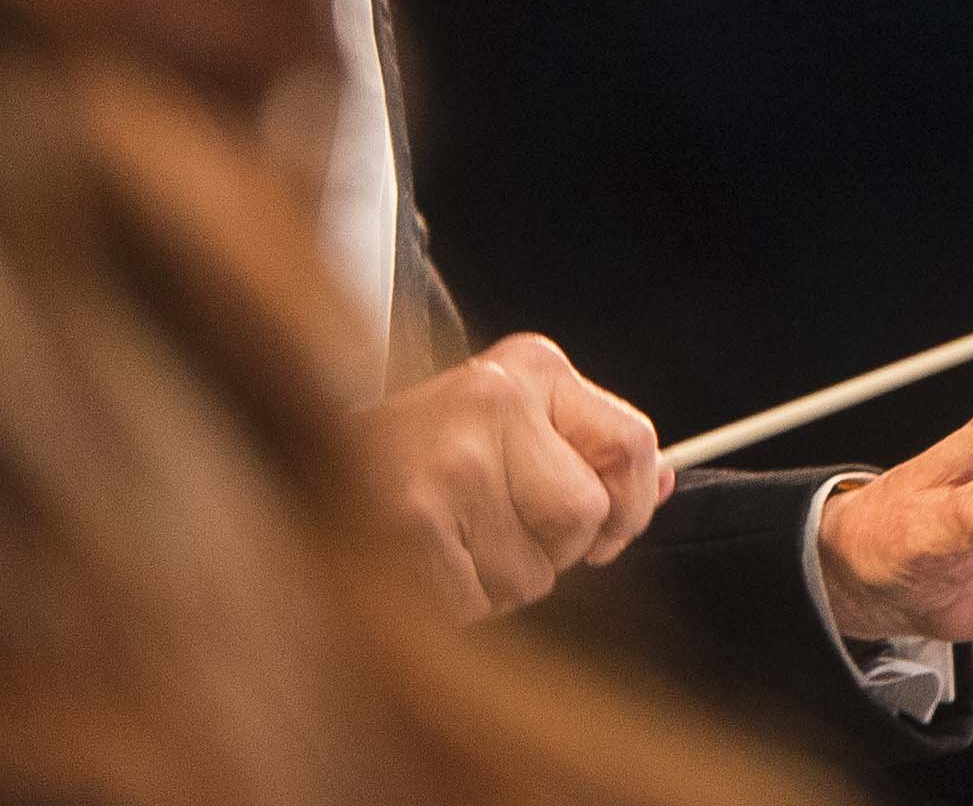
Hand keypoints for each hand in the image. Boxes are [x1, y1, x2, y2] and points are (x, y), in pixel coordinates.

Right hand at [360, 331, 669, 619]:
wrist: (302, 453)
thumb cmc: (421, 448)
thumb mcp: (511, 419)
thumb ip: (588, 448)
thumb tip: (670, 481)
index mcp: (531, 368)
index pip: (633, 443)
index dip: (632, 504)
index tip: (608, 531)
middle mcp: (494, 401)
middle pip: (583, 516)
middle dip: (552, 548)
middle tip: (495, 528)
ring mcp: (452, 463)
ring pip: (533, 573)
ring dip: (499, 582)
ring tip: (450, 541)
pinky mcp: (412, 522)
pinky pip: (477, 603)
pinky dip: (457, 605)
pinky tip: (423, 564)